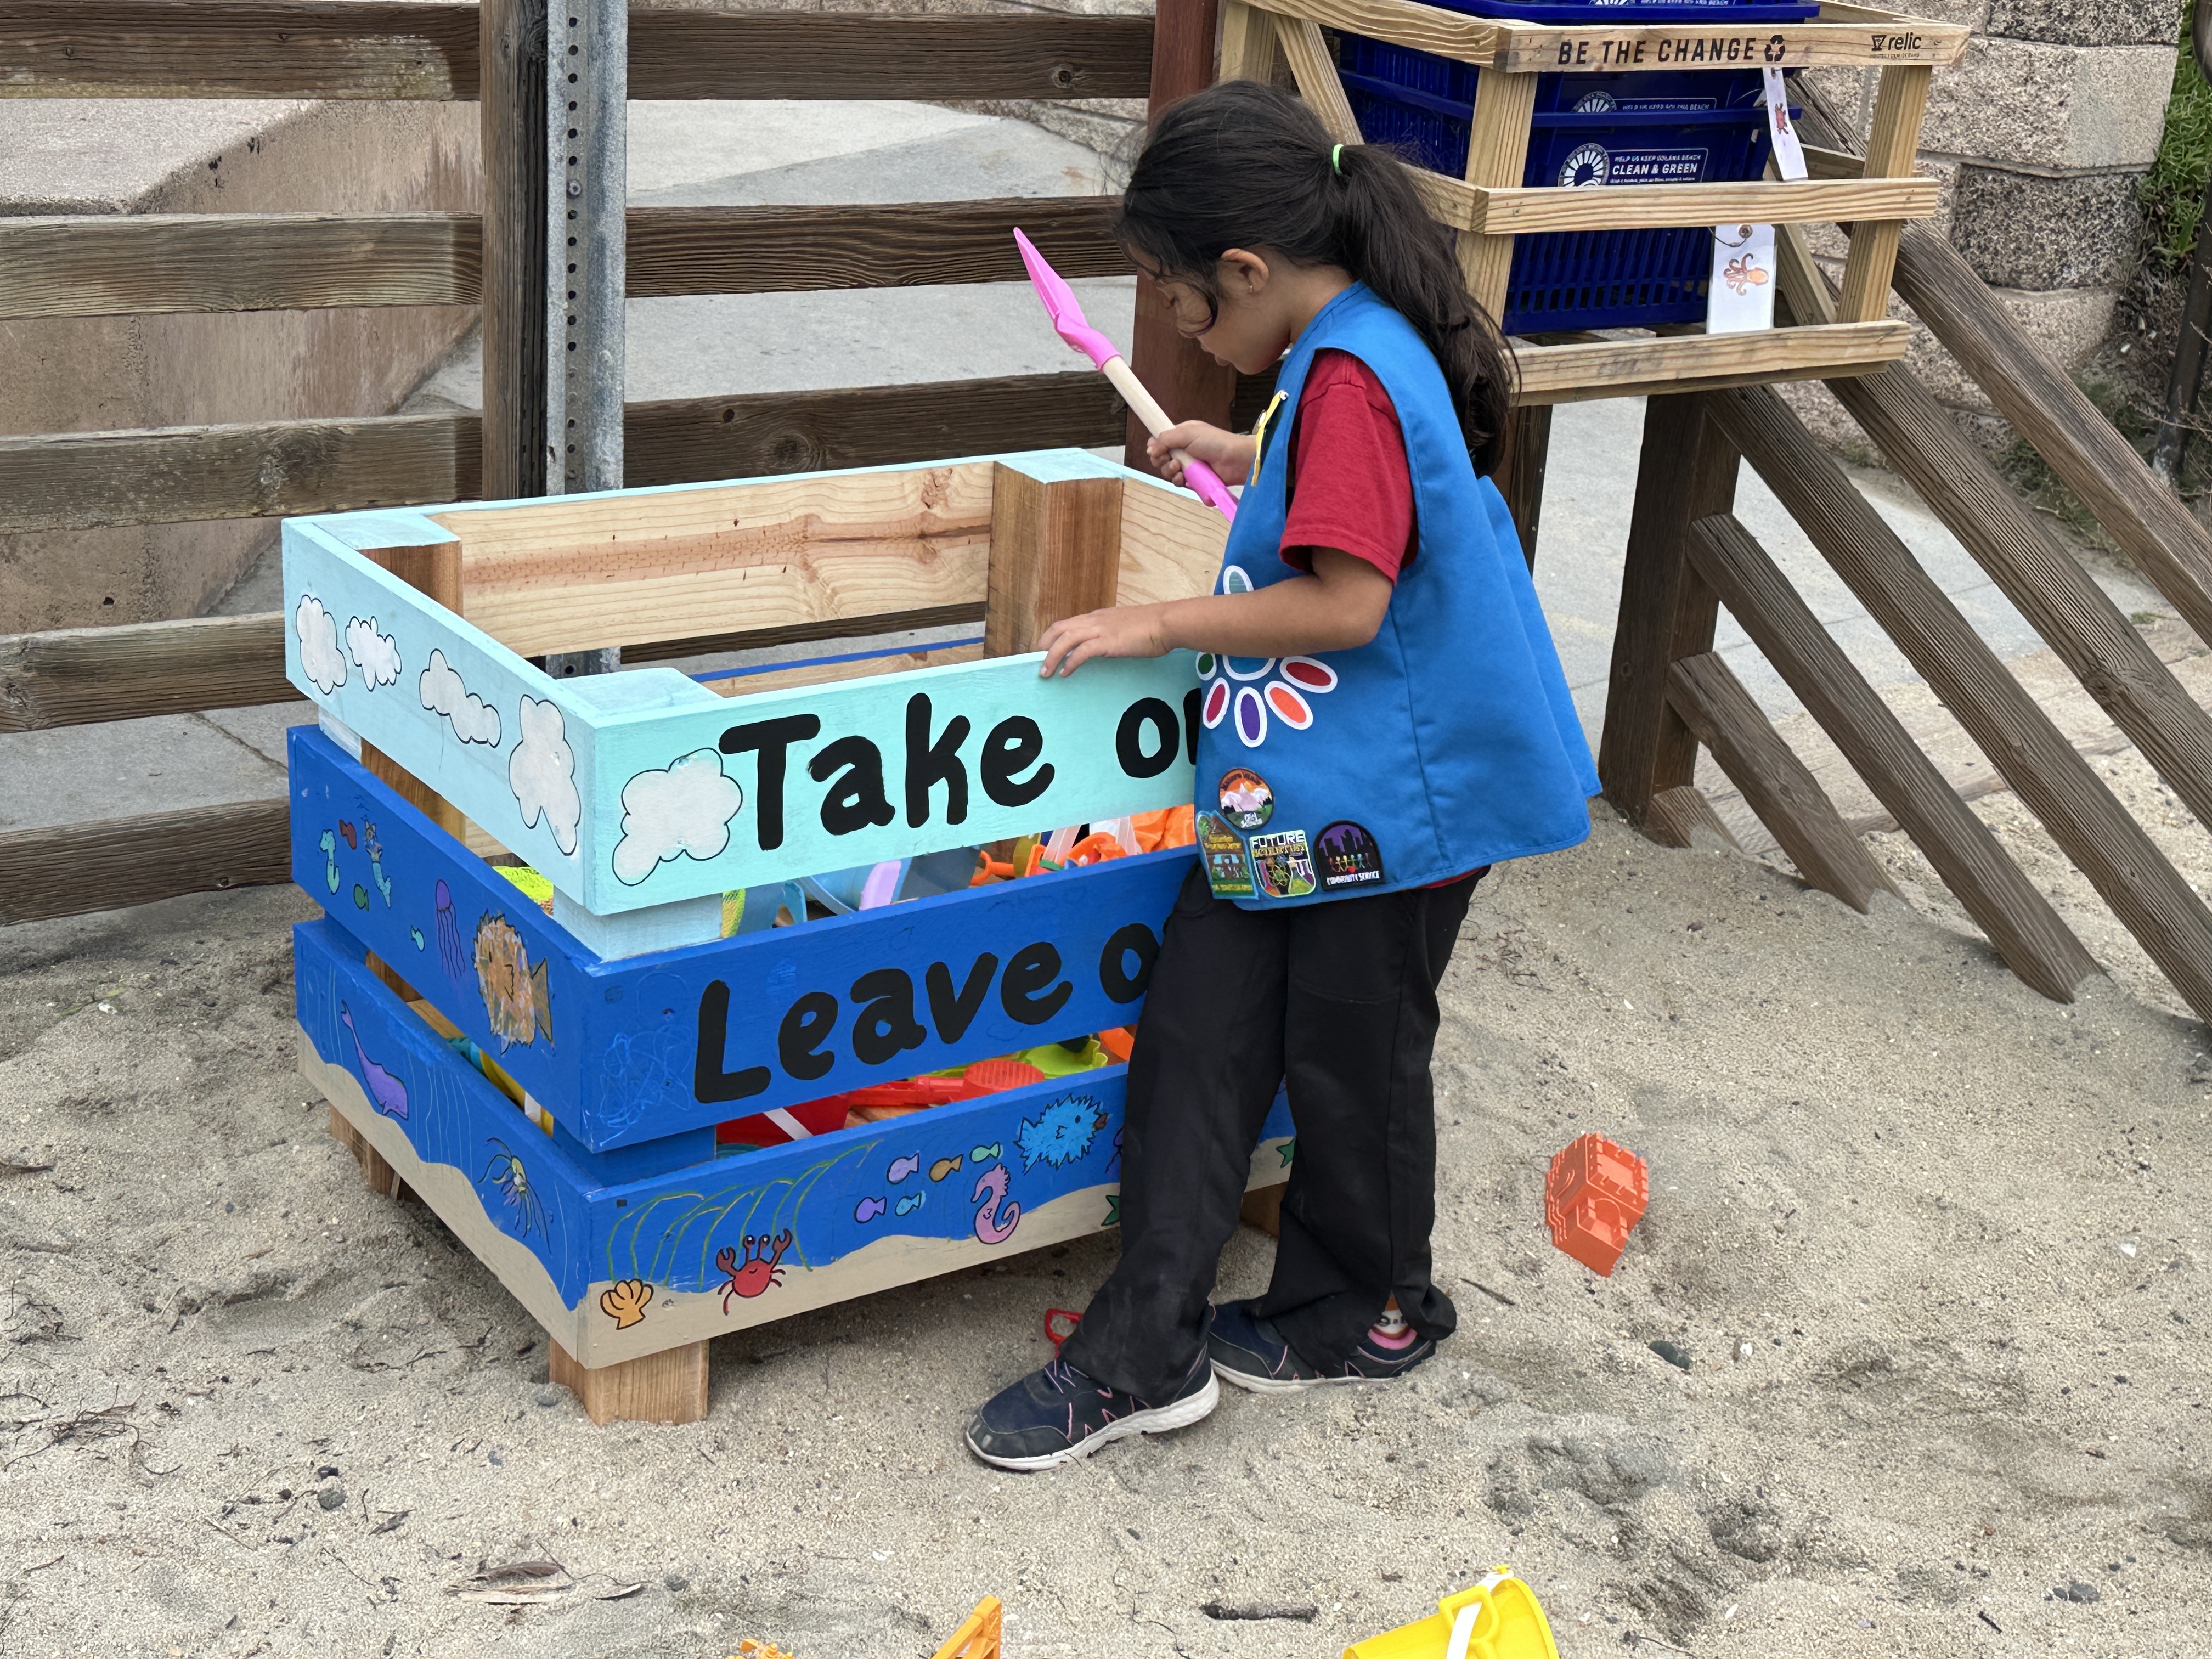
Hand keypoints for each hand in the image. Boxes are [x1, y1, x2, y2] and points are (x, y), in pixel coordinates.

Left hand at [1036, 604, 1172, 677]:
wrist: (1167, 623)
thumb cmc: (1151, 627)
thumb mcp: (1124, 628)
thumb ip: (1110, 634)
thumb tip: (1104, 645)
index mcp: (1097, 617)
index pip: (1066, 624)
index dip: (1051, 637)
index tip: (1043, 651)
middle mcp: (1094, 620)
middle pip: (1058, 629)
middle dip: (1043, 646)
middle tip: (1036, 663)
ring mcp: (1100, 629)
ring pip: (1065, 639)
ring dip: (1052, 656)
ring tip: (1045, 673)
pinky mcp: (1108, 641)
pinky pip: (1082, 652)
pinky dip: (1070, 662)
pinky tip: (1066, 673)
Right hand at [1146, 422, 1255, 488]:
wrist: (1235, 460)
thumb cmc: (1214, 442)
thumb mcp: (1188, 433)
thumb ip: (1166, 439)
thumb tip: (1149, 449)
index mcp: (1181, 435)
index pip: (1160, 441)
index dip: (1156, 448)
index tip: (1157, 451)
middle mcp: (1183, 450)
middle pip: (1161, 458)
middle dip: (1163, 462)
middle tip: (1173, 461)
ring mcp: (1189, 465)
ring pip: (1168, 472)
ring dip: (1170, 472)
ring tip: (1180, 469)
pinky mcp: (1194, 479)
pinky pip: (1179, 483)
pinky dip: (1179, 481)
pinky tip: (1185, 479)